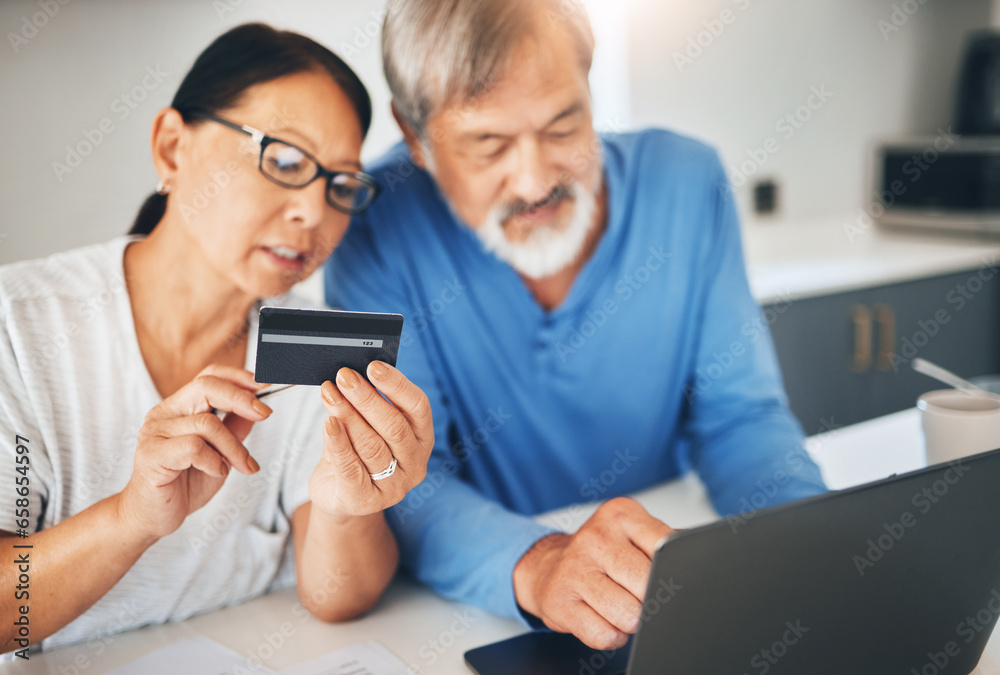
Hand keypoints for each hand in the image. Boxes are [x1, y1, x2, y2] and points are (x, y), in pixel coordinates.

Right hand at [118, 365, 269, 539]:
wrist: (153, 517)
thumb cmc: (185, 483)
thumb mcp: (220, 452)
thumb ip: (235, 428)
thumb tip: (258, 406)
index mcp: (180, 407)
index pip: (208, 376)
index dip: (238, 377)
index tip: (266, 386)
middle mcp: (164, 413)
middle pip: (206, 386)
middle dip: (242, 398)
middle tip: (266, 414)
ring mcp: (155, 432)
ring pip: (207, 423)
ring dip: (233, 447)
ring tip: (241, 466)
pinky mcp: (151, 454)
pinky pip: (193, 447)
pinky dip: (214, 461)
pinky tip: (216, 472)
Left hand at [308, 360, 432, 518]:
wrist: (338, 495)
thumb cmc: (356, 453)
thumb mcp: (366, 426)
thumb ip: (364, 405)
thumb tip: (351, 375)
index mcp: (422, 438)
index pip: (418, 407)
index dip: (397, 385)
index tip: (374, 367)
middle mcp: (415, 463)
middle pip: (394, 426)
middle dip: (367, 398)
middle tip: (344, 377)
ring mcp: (393, 486)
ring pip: (372, 445)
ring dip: (348, 415)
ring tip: (330, 394)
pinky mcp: (365, 500)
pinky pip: (351, 468)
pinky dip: (338, 443)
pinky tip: (328, 424)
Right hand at [513, 497, 673, 649]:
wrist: (546, 567)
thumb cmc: (600, 554)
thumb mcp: (634, 533)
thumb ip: (666, 541)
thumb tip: (705, 555)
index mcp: (621, 514)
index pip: (665, 548)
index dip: (671, 572)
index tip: (667, 577)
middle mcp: (595, 537)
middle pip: (648, 585)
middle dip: (651, 599)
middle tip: (639, 594)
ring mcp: (574, 569)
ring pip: (628, 615)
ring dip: (631, 621)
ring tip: (620, 605)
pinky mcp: (559, 601)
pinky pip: (604, 635)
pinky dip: (612, 636)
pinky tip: (603, 618)